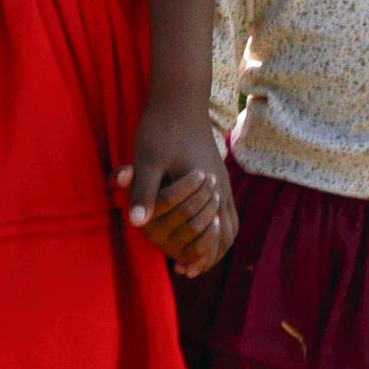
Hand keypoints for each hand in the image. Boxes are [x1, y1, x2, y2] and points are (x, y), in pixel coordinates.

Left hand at [118, 100, 235, 273]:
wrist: (180, 98)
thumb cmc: (161, 127)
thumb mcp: (147, 158)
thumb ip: (144, 190)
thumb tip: (138, 224)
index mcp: (207, 186)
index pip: (214, 234)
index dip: (199, 256)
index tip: (182, 270)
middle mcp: (222, 186)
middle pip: (227, 233)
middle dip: (209, 255)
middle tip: (188, 270)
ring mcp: (224, 180)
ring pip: (230, 222)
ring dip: (216, 243)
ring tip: (194, 257)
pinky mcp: (219, 173)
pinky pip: (226, 208)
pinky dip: (218, 226)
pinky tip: (200, 229)